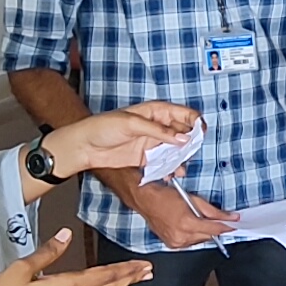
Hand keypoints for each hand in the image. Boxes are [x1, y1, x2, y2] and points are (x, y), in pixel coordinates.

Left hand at [43, 102, 198, 175]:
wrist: (84, 146)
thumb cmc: (103, 127)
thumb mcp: (132, 124)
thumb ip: (159, 131)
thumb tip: (182, 138)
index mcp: (155, 111)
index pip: (183, 114)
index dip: (195, 122)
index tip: (200, 133)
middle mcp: (157, 126)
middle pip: (183, 133)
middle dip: (191, 142)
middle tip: (191, 151)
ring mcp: (153, 142)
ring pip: (177, 149)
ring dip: (182, 157)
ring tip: (182, 166)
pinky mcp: (147, 157)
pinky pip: (165, 162)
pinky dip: (171, 168)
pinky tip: (173, 174)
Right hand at [100, 169, 236, 249]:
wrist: (146, 200)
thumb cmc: (167, 196)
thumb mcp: (193, 199)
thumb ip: (213, 211)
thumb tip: (230, 217)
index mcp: (187, 223)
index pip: (214, 229)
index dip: (226, 226)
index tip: (235, 224)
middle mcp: (181, 236)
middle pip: (208, 236)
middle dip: (215, 228)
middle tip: (220, 220)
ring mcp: (175, 242)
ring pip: (199, 240)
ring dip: (203, 232)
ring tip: (199, 220)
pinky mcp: (171, 245)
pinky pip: (189, 243)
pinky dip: (193, 236)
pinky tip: (190, 226)